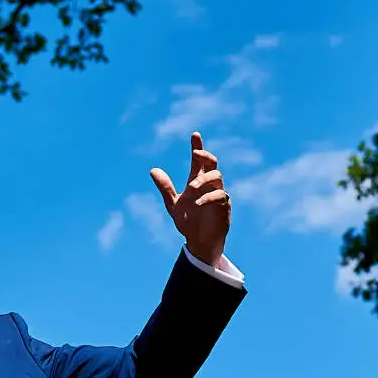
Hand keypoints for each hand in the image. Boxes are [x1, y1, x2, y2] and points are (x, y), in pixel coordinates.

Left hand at [150, 131, 230, 266]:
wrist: (198, 243)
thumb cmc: (188, 222)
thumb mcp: (173, 205)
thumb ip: (165, 188)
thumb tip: (153, 170)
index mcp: (197, 182)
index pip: (199, 161)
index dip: (198, 147)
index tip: (194, 134)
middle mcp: (209, 185)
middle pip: (213, 163)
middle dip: (205, 156)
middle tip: (195, 155)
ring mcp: (218, 194)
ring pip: (217, 177)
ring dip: (203, 180)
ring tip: (191, 189)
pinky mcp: (224, 207)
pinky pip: (220, 196)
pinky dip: (208, 198)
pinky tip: (197, 204)